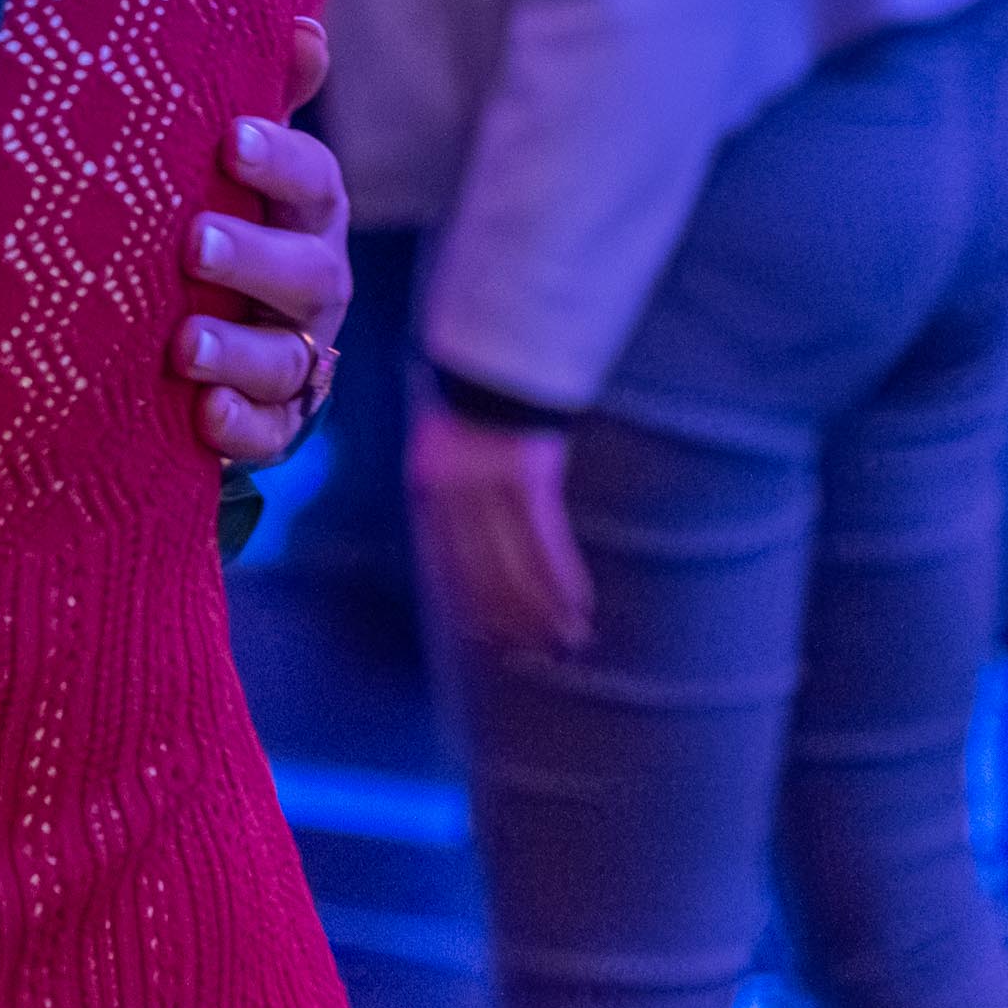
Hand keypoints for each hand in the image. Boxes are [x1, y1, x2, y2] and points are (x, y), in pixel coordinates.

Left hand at [176, 18, 353, 464]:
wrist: (208, 324)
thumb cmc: (222, 212)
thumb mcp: (237, 160)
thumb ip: (267, 96)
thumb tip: (303, 23)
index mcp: (307, 212)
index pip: (314, 182)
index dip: (282, 160)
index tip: (231, 140)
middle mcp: (315, 282)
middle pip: (307, 272)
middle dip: (254, 258)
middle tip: (193, 243)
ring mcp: (300, 355)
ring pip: (288, 359)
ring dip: (239, 351)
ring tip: (183, 345)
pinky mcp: (275, 420)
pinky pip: (272, 431)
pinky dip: (242, 426)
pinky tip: (204, 414)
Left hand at [411, 402, 592, 660]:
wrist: (494, 354)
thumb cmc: (471, 402)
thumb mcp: (443, 448)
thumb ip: (449, 495)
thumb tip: (466, 544)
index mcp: (427, 489)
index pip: (446, 564)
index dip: (468, 605)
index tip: (484, 637)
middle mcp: (453, 496)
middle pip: (483, 576)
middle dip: (510, 620)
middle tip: (532, 653)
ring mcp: (489, 489)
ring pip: (518, 569)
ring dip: (544, 611)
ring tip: (567, 642)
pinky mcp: (528, 480)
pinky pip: (548, 544)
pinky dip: (564, 579)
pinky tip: (580, 605)